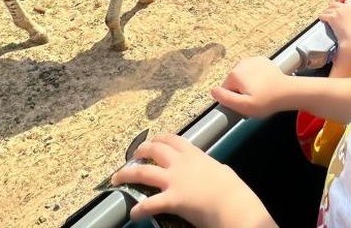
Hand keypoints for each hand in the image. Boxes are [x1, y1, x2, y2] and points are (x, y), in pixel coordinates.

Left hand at [111, 134, 275, 227]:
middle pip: (155, 149)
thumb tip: (212, 170)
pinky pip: (149, 203)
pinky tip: (133, 212)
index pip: (173, 139)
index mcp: (194, 154)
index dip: (160, 138)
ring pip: (144, 172)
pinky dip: (139, 208)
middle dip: (141, 150)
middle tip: (134, 155)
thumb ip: (210, 167)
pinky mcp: (171, 199)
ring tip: (117, 178)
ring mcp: (174, 180)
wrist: (232, 203)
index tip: (154, 140)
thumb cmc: (232, 189)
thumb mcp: (221, 170)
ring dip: (127, 174)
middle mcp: (181, 163)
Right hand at [211, 56, 289, 117]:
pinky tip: (265, 84)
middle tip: (254, 99)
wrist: (287, 91)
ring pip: (243, 76)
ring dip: (248, 84)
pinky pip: (253, 70)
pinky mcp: (262, 60)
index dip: (235, 99)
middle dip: (241, 91)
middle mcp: (241, 63)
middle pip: (234, 82)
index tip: (246, 103)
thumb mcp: (243, 106)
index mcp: (235, 74)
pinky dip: (256, 77)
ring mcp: (252, 60)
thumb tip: (213, 91)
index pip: (225, 90)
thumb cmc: (266, 101)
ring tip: (261, 92)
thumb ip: (225, 98)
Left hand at [320, 0, 350, 66]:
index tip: (340, 9)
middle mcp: (345, 7)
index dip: (342, 5)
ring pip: (327, 10)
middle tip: (330, 13)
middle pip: (334, 4)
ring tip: (325, 18)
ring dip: (326, 13)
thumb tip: (348, 19)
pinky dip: (321, 18)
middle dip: (332, 8)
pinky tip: (321, 20)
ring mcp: (337, 11)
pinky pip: (322, 15)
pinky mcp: (331, 17)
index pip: (346, 1)